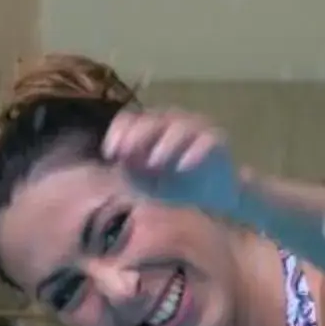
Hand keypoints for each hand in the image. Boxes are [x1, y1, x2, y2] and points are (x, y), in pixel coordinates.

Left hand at [104, 109, 240, 214]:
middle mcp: (169, 126)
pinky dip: (196, 150)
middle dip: (139, 133)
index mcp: (146, 133)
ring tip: (155, 163)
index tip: (111, 153)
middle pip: (154, 118)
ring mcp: (195, 133)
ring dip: (166, 140)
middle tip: (129, 153)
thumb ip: (125, 166)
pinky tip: (183, 167)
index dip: (119, 131)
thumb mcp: (137, 183)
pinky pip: (210, 138)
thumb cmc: (164, 192)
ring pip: (182, 124)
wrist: (203, 207)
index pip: (129, 120)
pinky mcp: (217, 144)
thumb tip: (108, 159)